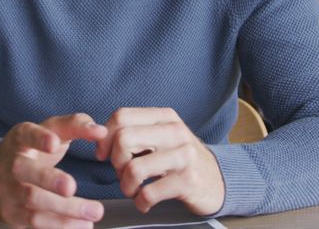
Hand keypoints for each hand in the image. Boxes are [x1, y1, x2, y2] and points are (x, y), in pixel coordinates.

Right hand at [0, 114, 107, 228]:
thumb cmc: (31, 151)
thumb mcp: (48, 132)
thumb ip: (74, 126)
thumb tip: (100, 131)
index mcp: (19, 139)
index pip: (27, 134)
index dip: (39, 138)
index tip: (55, 143)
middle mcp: (10, 164)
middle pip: (25, 171)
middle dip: (49, 180)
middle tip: (71, 187)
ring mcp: (8, 191)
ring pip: (34, 201)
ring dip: (65, 209)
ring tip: (94, 211)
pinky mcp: (12, 214)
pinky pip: (36, 222)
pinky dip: (61, 225)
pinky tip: (82, 224)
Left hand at [96, 107, 224, 215]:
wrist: (218, 181)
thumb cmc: (181, 160)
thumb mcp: (162, 137)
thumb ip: (135, 132)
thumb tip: (100, 138)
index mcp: (165, 117)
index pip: (122, 116)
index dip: (105, 137)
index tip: (104, 154)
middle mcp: (175, 131)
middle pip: (124, 139)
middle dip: (115, 162)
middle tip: (122, 173)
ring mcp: (184, 156)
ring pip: (133, 169)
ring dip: (126, 186)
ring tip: (133, 190)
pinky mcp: (188, 181)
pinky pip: (149, 193)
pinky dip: (140, 202)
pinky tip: (145, 202)